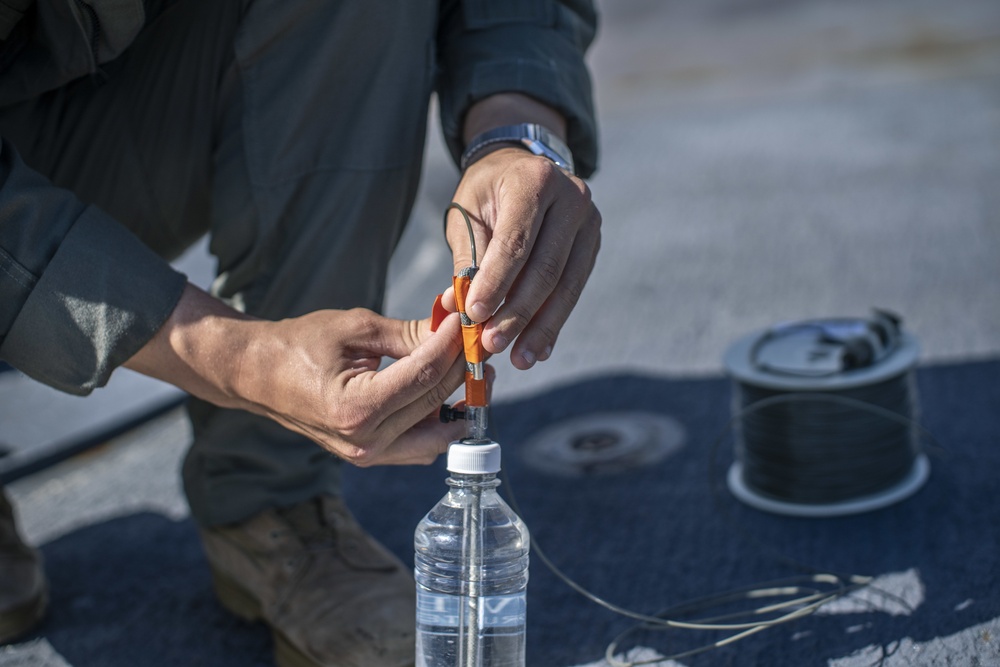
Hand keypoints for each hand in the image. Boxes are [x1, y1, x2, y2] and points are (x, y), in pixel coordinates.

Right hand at [126, 285, 467, 465]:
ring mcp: (368, 456)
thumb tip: (454, 325)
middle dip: (463, 366)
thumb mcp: (356, 328)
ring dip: (458, 399)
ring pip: (438, 434)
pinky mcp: (371, 457)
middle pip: (437, 400)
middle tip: (476, 339)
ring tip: (464, 365)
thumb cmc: (300, 344)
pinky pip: (420, 446)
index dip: (453, 343)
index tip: (467, 319)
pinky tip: (443, 390)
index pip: (426, 374)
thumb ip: (409, 332)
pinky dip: (438, 420)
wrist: (259, 375)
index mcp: (356, 408)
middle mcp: (365, 441)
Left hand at [445, 146, 600, 369]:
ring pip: (565, 286)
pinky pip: (573, 289)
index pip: (515, 243)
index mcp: (534, 181)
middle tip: (492, 346)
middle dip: (517, 314)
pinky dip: (554, 321)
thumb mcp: (468, 215)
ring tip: (519, 360)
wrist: (521, 168)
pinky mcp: (594, 243)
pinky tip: (538, 349)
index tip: (474, 317)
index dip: (495, 283)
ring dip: (540, 328)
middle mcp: (572, 198)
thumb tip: (459, 308)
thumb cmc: (487, 193)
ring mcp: (589, 221)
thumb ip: (468, 260)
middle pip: (545, 269)